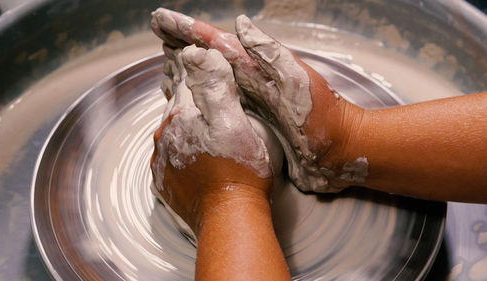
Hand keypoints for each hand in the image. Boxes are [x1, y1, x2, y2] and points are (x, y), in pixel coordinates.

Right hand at [151, 9, 364, 191]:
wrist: (341, 152)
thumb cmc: (325, 118)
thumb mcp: (299, 81)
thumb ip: (271, 53)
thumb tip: (241, 24)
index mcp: (260, 68)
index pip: (218, 43)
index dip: (188, 30)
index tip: (161, 19)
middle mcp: (253, 82)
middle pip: (209, 59)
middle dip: (182, 44)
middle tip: (157, 33)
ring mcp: (253, 104)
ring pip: (212, 83)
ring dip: (188, 70)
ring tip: (167, 62)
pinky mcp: (254, 126)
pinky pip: (221, 109)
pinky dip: (203, 102)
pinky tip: (192, 103)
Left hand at [151, 45, 272, 234]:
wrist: (230, 218)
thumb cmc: (240, 170)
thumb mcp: (234, 121)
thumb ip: (213, 86)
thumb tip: (195, 54)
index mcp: (182, 116)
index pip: (183, 81)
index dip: (191, 66)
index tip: (191, 56)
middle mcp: (164, 136)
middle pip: (175, 106)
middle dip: (187, 95)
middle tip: (198, 85)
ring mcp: (163, 160)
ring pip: (172, 131)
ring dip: (184, 123)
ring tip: (200, 121)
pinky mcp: (166, 181)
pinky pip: (170, 156)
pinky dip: (181, 149)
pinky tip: (194, 152)